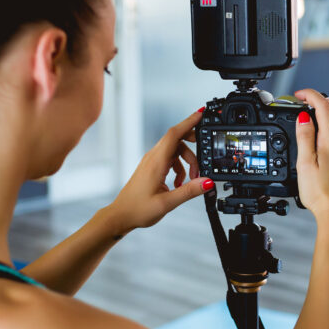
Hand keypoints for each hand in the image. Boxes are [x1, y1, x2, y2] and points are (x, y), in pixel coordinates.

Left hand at [108, 109, 211, 232]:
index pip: (174, 134)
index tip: (202, 113)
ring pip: (175, 150)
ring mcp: (152, 161)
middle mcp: (153, 157)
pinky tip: (180, 183)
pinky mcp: (152, 167)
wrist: (121, 215)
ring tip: (191, 180)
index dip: (189, 121)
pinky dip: (179, 167)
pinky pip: (170, 159)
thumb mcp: (167, 203)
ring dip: (187, 161)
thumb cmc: (138, 209)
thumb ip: (189, 191)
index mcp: (156, 162)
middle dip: (194, 144)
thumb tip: (207, 182)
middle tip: (205, 155)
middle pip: (177, 139)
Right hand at [292, 89, 328, 223]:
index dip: (310, 94)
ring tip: (309, 122)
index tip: (299, 95)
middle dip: (320, 100)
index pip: (323, 106)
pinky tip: (320, 142)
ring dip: (327, 115)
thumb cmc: (321, 195)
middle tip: (304, 103)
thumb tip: (304, 117)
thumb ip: (305, 138)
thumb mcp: (305, 165)